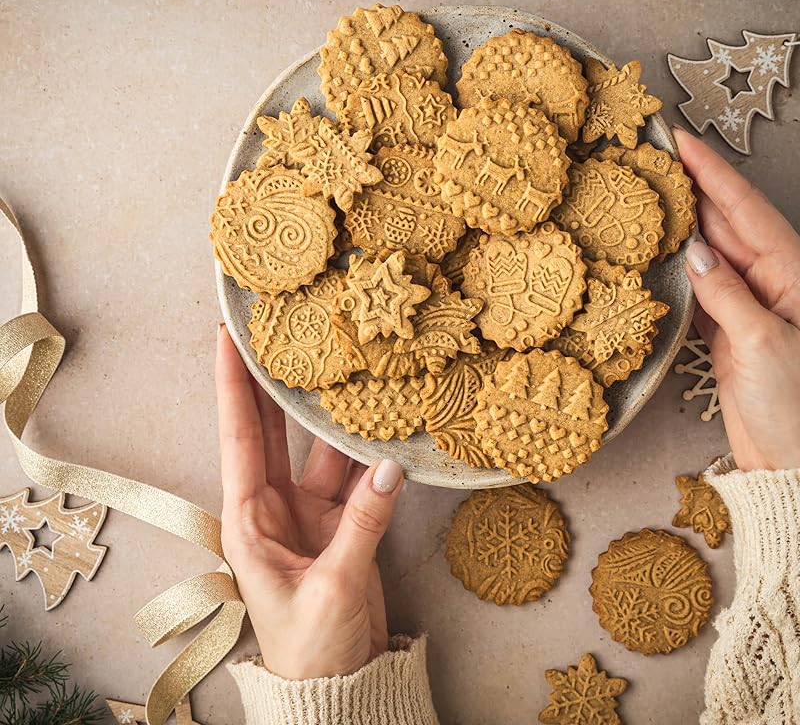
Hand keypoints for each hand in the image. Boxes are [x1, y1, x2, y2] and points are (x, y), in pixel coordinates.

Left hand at [215, 325, 403, 678]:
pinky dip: (370, 452)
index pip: (238, 437)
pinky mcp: (343, 522)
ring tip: (341, 365)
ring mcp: (311, 511)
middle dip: (271, 382)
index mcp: (249, 518)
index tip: (227, 338)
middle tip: (277, 332)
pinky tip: (382, 421)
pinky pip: (357, 476)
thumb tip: (391, 467)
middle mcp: (274, 506)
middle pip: (271, 430)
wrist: (338, 686)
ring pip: (321, 448)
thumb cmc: (311, 649)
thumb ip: (363, 525)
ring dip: (330, 413)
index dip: (232, 386)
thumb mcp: (332, 587)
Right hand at [676, 128, 799, 470]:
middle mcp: (771, 280)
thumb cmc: (790, 403)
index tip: (681, 140)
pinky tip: (659, 246)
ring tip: (651, 190)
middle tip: (656, 155)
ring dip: (683, 220)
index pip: (745, 210)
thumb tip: (693, 250)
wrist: (784, 455)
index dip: (712, 173)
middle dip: (694, 185)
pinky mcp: (725, 325)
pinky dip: (677, 262)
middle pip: (727, 221)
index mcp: (793, 274)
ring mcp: (747, 301)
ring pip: (711, 249)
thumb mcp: (761, 342)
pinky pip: (699, 282)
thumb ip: (726, 292)